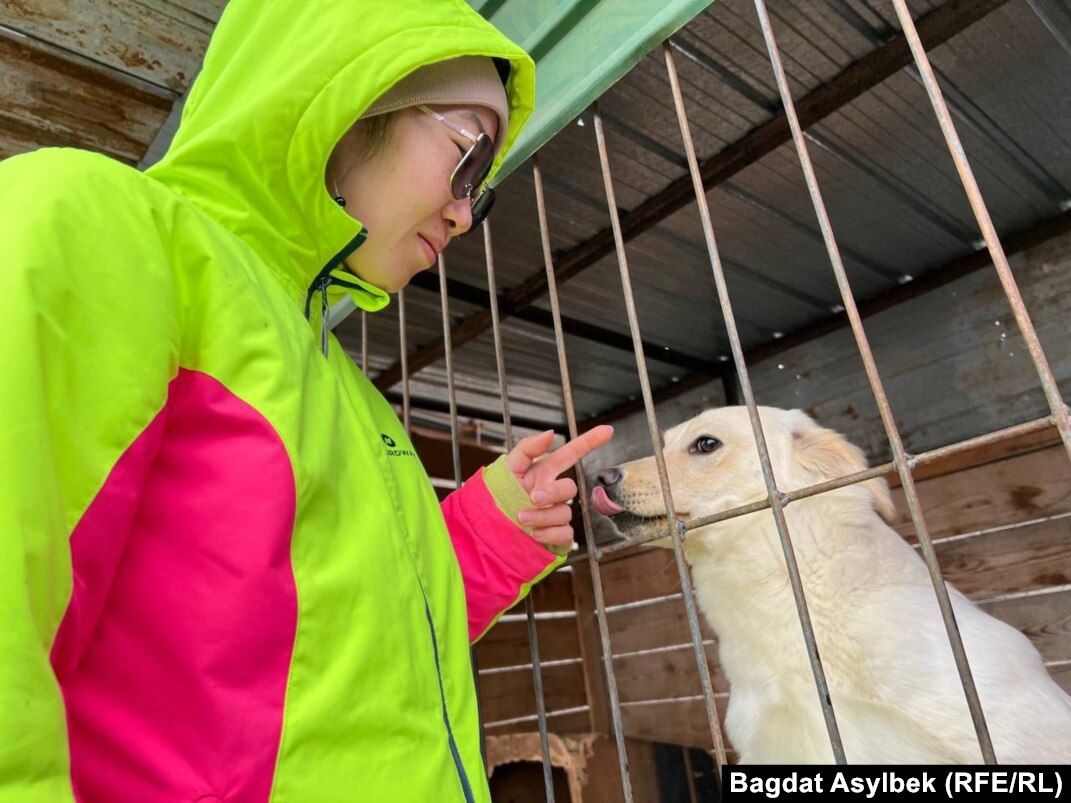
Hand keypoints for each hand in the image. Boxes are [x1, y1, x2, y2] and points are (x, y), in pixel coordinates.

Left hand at [505, 425, 613, 548]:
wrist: (488, 528)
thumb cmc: (498, 496)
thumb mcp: (508, 468)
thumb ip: (528, 448)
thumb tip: (550, 433)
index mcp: (545, 472)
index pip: (572, 454)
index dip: (590, 441)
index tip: (608, 430)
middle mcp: (554, 493)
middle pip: (569, 488)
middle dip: (552, 493)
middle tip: (533, 498)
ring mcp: (557, 514)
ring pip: (565, 512)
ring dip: (542, 516)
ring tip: (521, 518)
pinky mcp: (558, 535)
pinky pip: (565, 533)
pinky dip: (549, 533)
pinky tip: (534, 534)